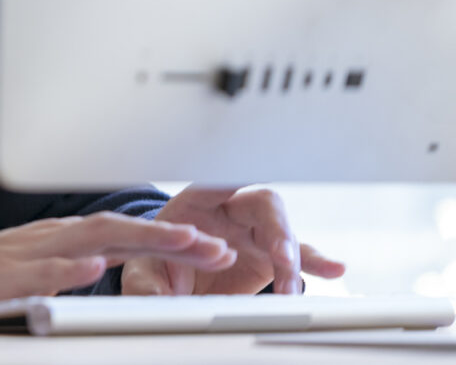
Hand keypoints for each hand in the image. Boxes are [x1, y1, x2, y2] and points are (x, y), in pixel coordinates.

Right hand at [0, 211, 237, 322]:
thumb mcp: (28, 274)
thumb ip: (68, 272)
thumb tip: (116, 274)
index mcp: (54, 241)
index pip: (122, 233)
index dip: (171, 238)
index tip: (219, 247)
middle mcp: (42, 239)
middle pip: (117, 229)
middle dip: (173, 238)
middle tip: (224, 248)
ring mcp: (17, 255)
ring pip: (85, 240)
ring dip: (138, 243)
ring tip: (183, 248)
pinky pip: (32, 270)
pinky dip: (64, 267)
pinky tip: (93, 268)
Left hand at [121, 186, 346, 295]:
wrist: (169, 281)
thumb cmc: (154, 263)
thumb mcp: (142, 270)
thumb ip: (146, 282)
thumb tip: (154, 297)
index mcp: (195, 202)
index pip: (216, 185)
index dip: (231, 183)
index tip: (241, 181)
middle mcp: (230, 211)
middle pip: (261, 206)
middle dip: (274, 229)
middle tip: (278, 256)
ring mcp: (253, 233)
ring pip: (283, 233)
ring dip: (291, 258)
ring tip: (290, 286)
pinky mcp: (268, 258)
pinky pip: (297, 257)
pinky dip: (315, 263)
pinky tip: (334, 269)